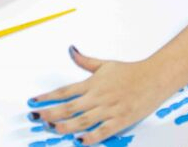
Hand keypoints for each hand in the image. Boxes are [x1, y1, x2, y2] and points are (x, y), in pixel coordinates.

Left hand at [29, 48, 171, 144]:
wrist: (154, 77)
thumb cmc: (129, 71)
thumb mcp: (105, 64)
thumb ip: (85, 60)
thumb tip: (71, 50)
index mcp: (92, 84)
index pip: (64, 91)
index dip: (47, 97)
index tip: (33, 101)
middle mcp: (97, 97)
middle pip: (69, 107)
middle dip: (50, 112)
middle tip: (35, 117)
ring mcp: (109, 109)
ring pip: (83, 120)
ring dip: (66, 125)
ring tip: (51, 128)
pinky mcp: (121, 120)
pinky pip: (103, 131)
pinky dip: (91, 136)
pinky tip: (80, 140)